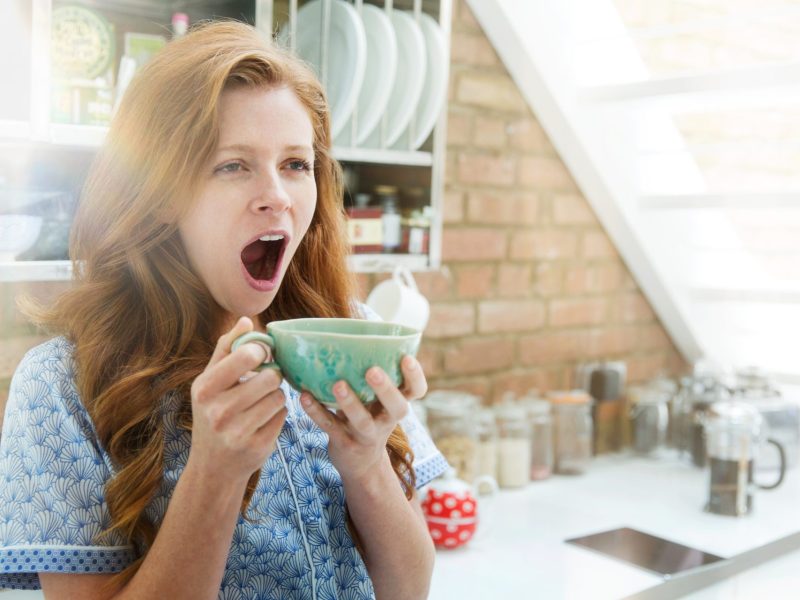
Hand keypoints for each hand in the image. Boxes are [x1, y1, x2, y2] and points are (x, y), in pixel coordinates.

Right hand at [187, 317, 287, 486]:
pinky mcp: (258, 447)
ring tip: (261, 403)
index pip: (246, 355)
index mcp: (204, 389)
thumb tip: (246, 320)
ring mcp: (238, 432)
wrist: (213, 467)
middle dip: (272, 376)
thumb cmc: (212, 414)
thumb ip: (226, 349)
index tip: (262, 355)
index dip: (262, 351)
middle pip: (270, 377)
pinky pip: (283, 416)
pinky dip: (278, 415)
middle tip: (264, 381)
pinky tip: (263, 421)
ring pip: (279, 397)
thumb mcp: (209, 382)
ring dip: (276, 396)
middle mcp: (218, 412)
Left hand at [300, 355, 427, 484]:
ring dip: (350, 402)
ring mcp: (366, 434)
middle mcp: (387, 419)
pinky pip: (330, 427)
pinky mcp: (344, 443)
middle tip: (372, 371)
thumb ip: (372, 372)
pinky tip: (304, 396)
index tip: (406, 358)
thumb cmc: (369, 416)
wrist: (360, 464)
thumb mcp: (377, 399)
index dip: (415, 375)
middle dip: (386, 389)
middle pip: (396, 407)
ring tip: (338, 384)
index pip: (417, 391)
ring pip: (362, 420)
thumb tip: (354, 328)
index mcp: (397, 403)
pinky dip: (316, 411)